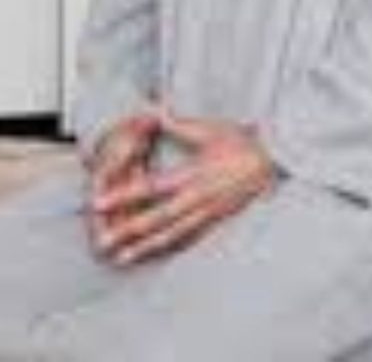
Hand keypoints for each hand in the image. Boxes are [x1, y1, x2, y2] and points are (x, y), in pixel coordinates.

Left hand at [91, 110, 276, 265]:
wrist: (271, 162)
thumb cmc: (239, 143)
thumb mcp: (209, 130)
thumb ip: (179, 125)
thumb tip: (155, 112)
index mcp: (193, 175)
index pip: (151, 188)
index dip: (123, 196)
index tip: (99, 203)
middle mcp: (197, 199)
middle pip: (156, 219)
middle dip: (127, 232)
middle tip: (103, 243)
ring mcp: (206, 214)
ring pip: (171, 235)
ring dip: (144, 248)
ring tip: (122, 258)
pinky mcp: (214, 222)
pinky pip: (187, 239)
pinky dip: (168, 250)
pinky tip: (153, 255)